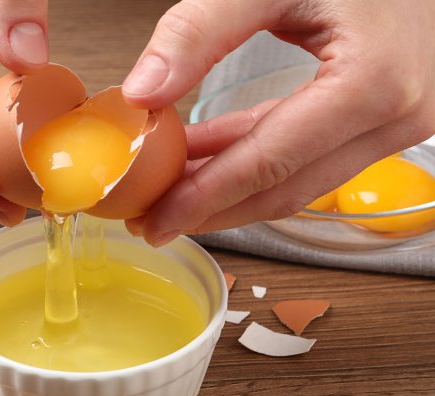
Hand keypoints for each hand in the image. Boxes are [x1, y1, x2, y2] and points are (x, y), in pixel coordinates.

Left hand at [122, 0, 434, 245]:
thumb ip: (200, 31)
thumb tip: (143, 92)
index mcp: (373, 82)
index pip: (270, 164)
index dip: (207, 197)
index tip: (158, 219)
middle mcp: (395, 117)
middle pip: (285, 190)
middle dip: (213, 210)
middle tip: (156, 220)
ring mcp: (395, 123)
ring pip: (297, 180)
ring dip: (230, 188)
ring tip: (172, 190)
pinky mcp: (382, 118)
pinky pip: (308, 154)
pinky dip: (255, 158)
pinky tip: (207, 156)